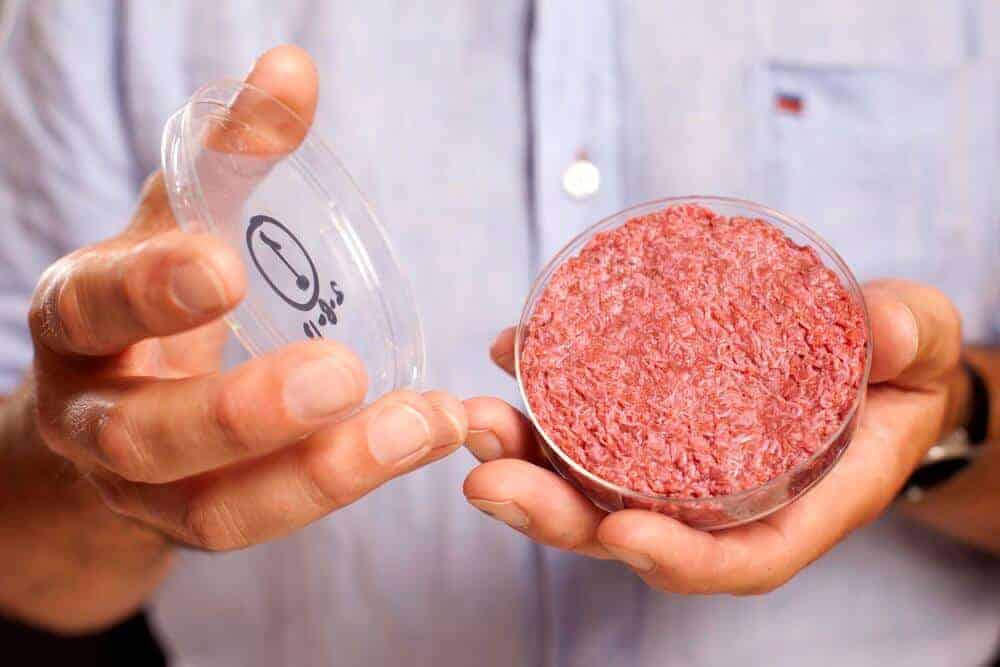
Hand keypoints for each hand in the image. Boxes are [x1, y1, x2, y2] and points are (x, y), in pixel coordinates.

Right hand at [26, 45, 466, 551]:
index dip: (151, 290)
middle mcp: (93, 415)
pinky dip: (347, 487)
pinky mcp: (197, 525)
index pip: (93, 306)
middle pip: (145, 437)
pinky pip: (264, 526)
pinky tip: (422, 439)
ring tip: (424, 423)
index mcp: (79, 319)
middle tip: (342, 373)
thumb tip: (292, 68)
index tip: (223, 264)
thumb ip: (230, 154)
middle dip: (243, 412)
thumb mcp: (180, 221)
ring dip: (323, 474)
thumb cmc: (152, 298)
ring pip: (214, 512)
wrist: (111, 402)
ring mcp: (142, 490)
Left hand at [463, 279, 965, 592]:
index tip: (619, 535)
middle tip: (491, 480)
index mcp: (796, 504)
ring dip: (524, 462)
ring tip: (477, 423)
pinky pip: (586, 426)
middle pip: (632, 531)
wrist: (869, 356)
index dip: (677, 558)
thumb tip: (886, 331)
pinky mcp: (651, 423)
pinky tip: (508, 356)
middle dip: (557, 516)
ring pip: (591, 486)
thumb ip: (909, 339)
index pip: (734, 557)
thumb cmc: (900, 367)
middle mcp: (723, 500)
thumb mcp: (921, 346)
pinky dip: (541, 399)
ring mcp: (678, 465)